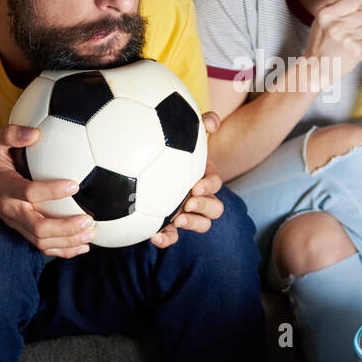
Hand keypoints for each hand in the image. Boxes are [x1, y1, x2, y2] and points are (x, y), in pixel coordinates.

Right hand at [0, 124, 95, 257]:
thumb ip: (12, 134)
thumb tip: (35, 133)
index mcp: (4, 187)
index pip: (28, 193)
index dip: (51, 191)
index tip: (74, 184)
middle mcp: (10, 210)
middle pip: (37, 228)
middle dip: (65, 228)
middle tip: (88, 220)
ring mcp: (15, 223)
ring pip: (41, 242)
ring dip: (68, 242)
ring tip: (90, 234)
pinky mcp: (21, 230)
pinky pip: (41, 246)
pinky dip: (63, 250)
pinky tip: (83, 246)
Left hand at [151, 112, 225, 248]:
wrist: (146, 163)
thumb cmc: (170, 144)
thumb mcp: (186, 130)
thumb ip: (203, 121)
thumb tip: (213, 122)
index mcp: (204, 177)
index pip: (214, 184)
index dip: (209, 187)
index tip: (195, 186)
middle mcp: (199, 197)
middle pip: (215, 208)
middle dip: (204, 208)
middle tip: (188, 204)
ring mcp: (186, 213)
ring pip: (201, 225)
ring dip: (192, 224)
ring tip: (177, 220)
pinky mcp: (169, 225)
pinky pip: (173, 237)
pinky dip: (167, 239)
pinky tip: (153, 237)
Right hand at [300, 0, 361, 87]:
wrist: (316, 69)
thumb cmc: (320, 45)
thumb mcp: (323, 21)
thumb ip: (344, 10)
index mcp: (325, 14)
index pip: (353, 2)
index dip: (354, 10)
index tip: (347, 19)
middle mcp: (335, 25)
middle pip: (361, 15)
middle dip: (355, 24)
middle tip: (342, 35)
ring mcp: (346, 39)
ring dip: (358, 36)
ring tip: (344, 44)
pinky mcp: (356, 50)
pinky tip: (349, 50)